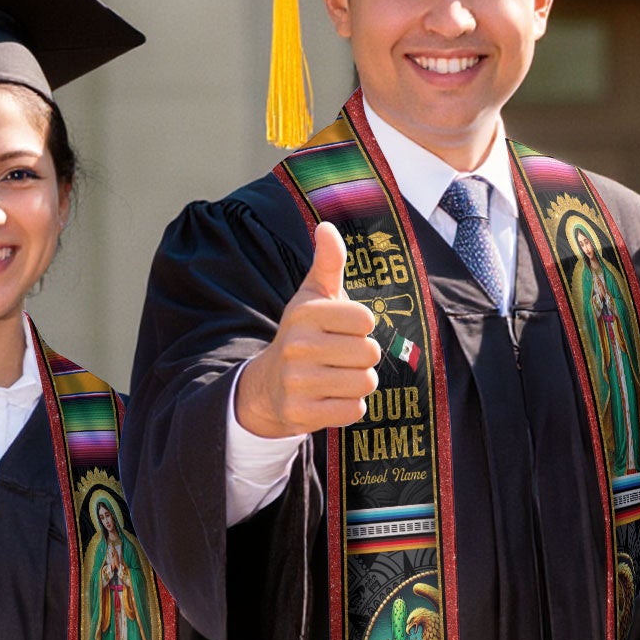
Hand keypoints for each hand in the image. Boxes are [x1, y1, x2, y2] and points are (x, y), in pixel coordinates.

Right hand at [233, 222, 381, 437]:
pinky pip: (354, 411)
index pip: (366, 319)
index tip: (342, 329)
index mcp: (305, 313)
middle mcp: (298, 345)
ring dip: (359, 382)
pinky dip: (350, 407)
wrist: (269, 385)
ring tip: (337, 376)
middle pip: (370, 353)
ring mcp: (297, 382)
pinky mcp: (301, 413)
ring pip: (365, 383)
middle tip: (341, 356)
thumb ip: (328, 263)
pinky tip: (330, 397)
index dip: (361, 326)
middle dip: (363, 357)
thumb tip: (326, 227)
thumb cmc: (304, 334)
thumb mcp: (313, 296)